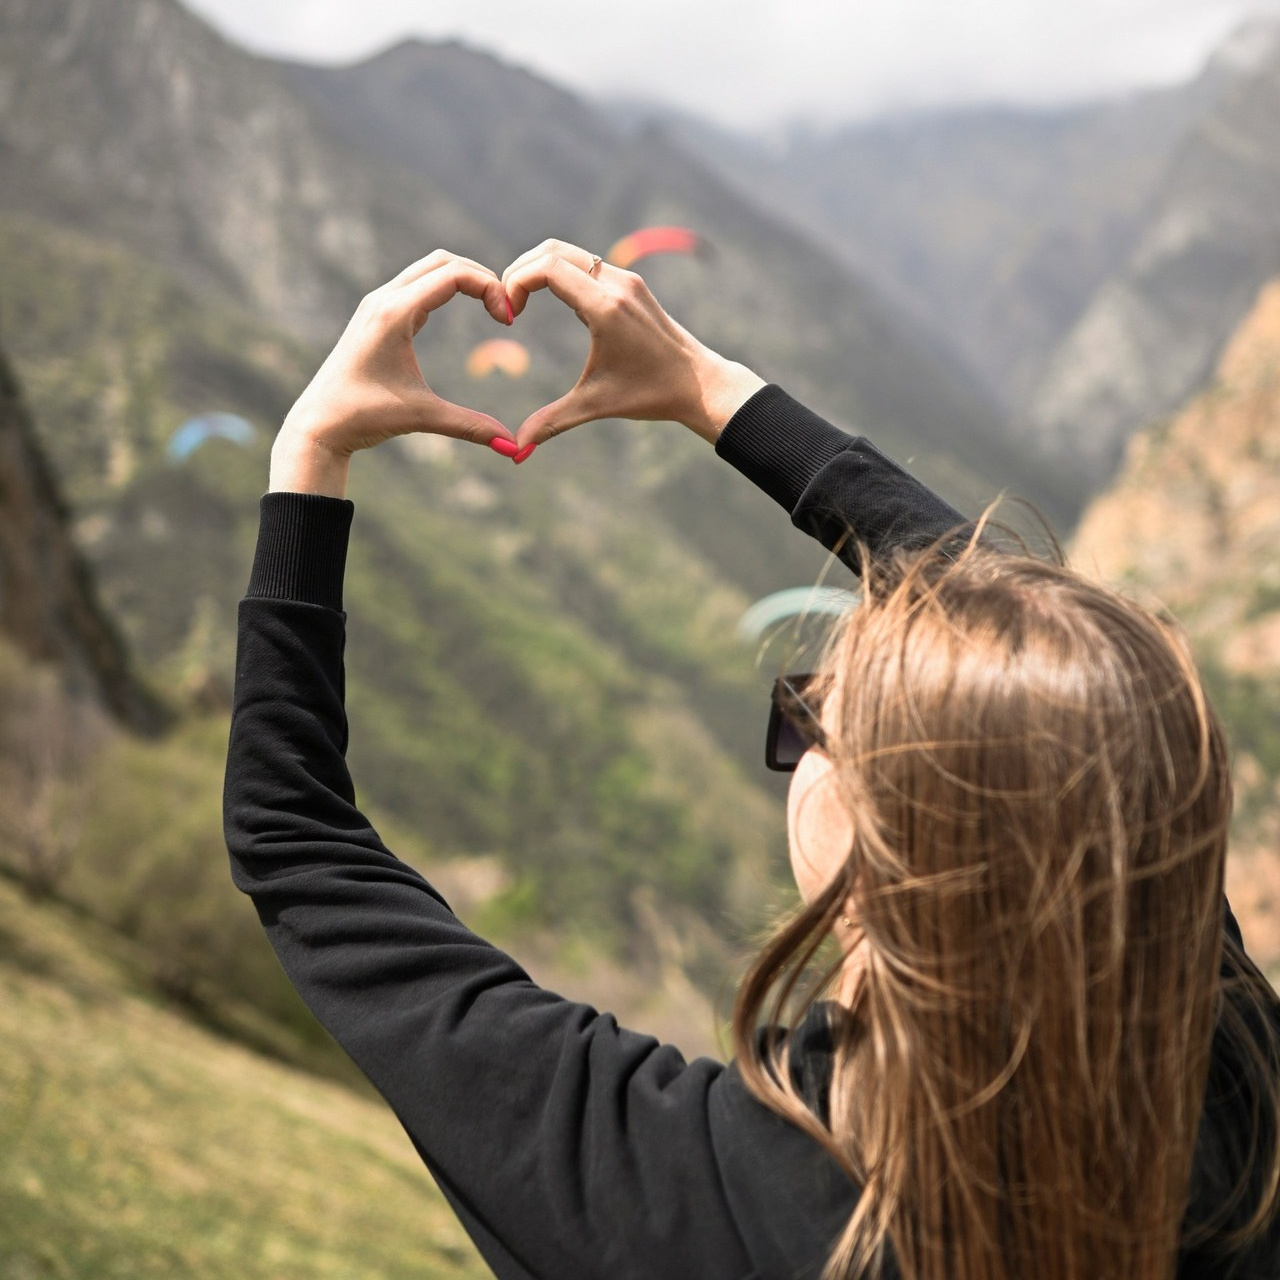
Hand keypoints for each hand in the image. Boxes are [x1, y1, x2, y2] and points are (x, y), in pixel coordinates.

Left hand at [270, 251, 518, 496]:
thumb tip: (513, 447)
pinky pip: (416, 283)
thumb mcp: (422, 417)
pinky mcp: (375, 314)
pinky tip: (461, 309)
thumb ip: (470, 426)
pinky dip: (444, 286)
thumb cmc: (364, 416)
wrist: (318, 424)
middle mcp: (384, 299)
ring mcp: (377, 303)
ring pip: (429, 267)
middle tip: (505, 309)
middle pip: (444, 261)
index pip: (454, 274)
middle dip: (481, 277)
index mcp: (394, 313)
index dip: (490, 289)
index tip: (508, 321)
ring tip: (489, 305)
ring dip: (462, 278)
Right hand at [502, 240, 764, 448]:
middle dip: (521, 271)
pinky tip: (559, 308)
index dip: (516, 282)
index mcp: (606, 308)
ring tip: (524, 303)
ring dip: (541, 270)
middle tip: (508, 305)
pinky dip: (562, 275)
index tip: (509, 315)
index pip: (548, 268)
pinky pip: (587, 265)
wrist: (701, 384)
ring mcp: (626, 281)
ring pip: (570, 253)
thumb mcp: (597, 406)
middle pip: (553, 251)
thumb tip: (517, 448)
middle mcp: (616, 284)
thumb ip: (553, 421)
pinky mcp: (632, 285)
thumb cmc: (652, 395)